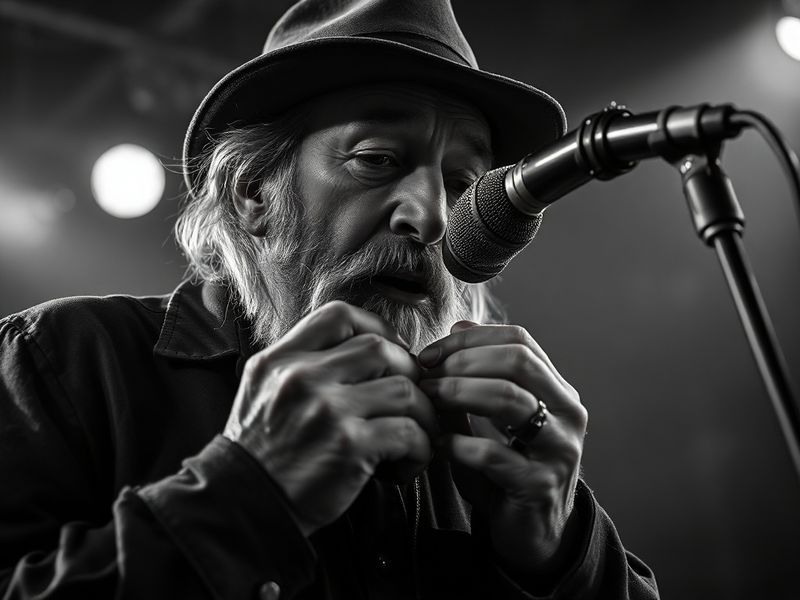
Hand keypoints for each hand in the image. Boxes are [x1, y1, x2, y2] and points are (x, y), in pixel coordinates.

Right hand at [223, 301, 437, 536]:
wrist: (243, 507)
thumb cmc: (260, 453)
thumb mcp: (262, 391)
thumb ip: (300, 364)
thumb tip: (357, 349)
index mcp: (280, 360)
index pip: (339, 316)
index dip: (375, 327)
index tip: (389, 351)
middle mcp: (302, 378)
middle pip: (380, 348)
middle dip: (406, 372)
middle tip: (408, 398)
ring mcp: (327, 411)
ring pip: (404, 389)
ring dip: (422, 414)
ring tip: (414, 434)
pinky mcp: (348, 447)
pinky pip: (409, 432)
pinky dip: (419, 448)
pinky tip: (405, 462)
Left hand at [418, 321, 586, 575]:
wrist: (533, 531)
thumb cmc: (508, 466)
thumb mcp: (493, 416)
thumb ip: (479, 375)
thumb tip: (457, 327)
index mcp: (557, 388)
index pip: (519, 340)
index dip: (471, 338)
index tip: (431, 353)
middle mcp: (567, 412)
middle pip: (518, 360)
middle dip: (463, 361)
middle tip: (427, 375)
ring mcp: (559, 448)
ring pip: (508, 398)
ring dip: (458, 392)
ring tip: (429, 400)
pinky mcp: (540, 484)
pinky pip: (492, 453)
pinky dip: (458, 443)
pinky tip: (440, 443)